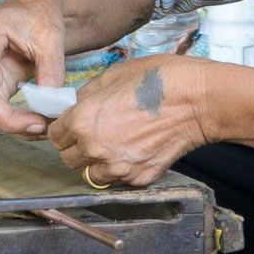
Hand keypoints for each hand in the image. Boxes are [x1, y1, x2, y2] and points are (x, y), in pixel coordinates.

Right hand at [0, 0, 65, 136]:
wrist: (39, 10)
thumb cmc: (40, 15)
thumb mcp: (51, 38)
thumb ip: (51, 69)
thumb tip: (50, 104)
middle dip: (2, 115)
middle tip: (36, 125)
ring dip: (9, 122)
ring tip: (41, 126)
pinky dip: (15, 120)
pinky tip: (36, 123)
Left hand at [48, 55, 209, 186]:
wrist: (197, 101)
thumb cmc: (159, 80)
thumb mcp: (114, 74)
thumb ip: (88, 93)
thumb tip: (79, 104)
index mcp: (83, 122)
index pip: (55, 136)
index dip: (63, 128)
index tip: (72, 125)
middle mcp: (95, 149)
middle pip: (68, 159)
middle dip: (77, 146)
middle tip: (94, 133)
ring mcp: (118, 168)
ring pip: (92, 174)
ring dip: (97, 162)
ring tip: (115, 144)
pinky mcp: (139, 178)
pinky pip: (120, 179)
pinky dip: (123, 168)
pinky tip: (136, 150)